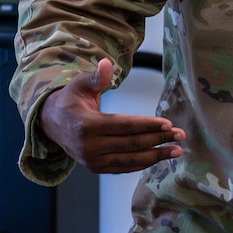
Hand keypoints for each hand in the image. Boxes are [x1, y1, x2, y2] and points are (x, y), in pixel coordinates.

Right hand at [38, 58, 185, 173]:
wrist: (52, 123)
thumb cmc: (71, 100)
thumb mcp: (79, 84)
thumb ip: (95, 77)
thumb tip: (107, 63)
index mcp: (85, 125)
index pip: (123, 126)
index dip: (147, 125)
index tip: (168, 124)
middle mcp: (88, 147)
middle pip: (130, 144)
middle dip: (158, 140)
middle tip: (180, 135)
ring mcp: (92, 161)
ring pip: (130, 160)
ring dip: (156, 156)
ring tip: (176, 150)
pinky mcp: (96, 168)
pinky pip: (124, 167)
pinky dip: (143, 163)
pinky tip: (160, 157)